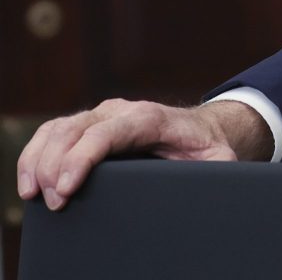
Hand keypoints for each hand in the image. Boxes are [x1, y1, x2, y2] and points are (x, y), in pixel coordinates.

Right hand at [16, 99, 271, 210]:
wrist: (202, 129)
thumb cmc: (206, 148)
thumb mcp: (220, 160)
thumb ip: (219, 172)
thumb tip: (214, 186)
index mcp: (150, 118)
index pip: (106, 133)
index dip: (81, 158)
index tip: (65, 188)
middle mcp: (122, 111)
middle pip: (74, 130)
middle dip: (54, 166)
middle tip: (53, 202)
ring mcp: (102, 114)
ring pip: (58, 128)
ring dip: (38, 160)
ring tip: (33, 194)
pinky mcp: (89, 124)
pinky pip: (53, 131)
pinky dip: (35, 153)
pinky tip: (29, 180)